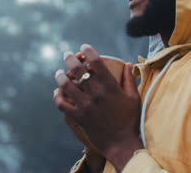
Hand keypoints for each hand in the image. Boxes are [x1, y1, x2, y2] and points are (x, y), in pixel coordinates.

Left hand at [53, 44, 143, 171]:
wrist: (121, 143)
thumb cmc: (130, 119)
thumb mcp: (133, 97)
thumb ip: (129, 79)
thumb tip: (127, 63)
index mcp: (110, 86)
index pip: (97, 62)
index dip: (89, 51)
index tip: (85, 47)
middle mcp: (96, 93)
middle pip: (78, 70)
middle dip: (71, 59)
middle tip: (68, 54)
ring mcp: (85, 105)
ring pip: (66, 85)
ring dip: (61, 76)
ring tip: (60, 72)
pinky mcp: (78, 117)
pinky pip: (62, 104)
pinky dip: (57, 96)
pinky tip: (58, 91)